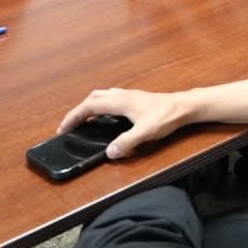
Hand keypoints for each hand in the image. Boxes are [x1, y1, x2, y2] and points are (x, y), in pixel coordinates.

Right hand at [57, 88, 186, 158]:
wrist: (184, 106)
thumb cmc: (167, 116)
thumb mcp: (146, 132)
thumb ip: (127, 142)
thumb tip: (110, 152)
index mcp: (120, 102)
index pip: (89, 106)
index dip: (73, 116)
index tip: (63, 128)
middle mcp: (121, 95)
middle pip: (92, 99)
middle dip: (78, 111)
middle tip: (70, 125)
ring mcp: (128, 95)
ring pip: (101, 96)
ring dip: (89, 106)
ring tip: (84, 120)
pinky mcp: (135, 98)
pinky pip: (111, 98)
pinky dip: (101, 105)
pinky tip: (106, 116)